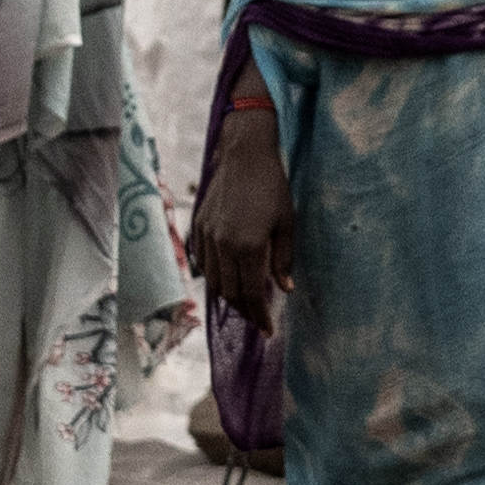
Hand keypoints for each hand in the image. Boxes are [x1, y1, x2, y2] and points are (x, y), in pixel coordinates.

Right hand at [187, 108, 294, 328]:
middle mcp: (223, 245)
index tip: (268, 330)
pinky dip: (214, 277)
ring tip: (244, 302)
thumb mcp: (286, 223)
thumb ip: (283, 259)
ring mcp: (207, 237)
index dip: (260, 316)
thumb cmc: (271, 186)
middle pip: (230, 293)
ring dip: (229, 297)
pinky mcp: (198, 228)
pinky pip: (202, 263)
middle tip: (258, 319)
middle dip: (245, 311)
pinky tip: (227, 278)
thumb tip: (284, 289)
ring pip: (213, 281)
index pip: (252, 294)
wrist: (243, 154)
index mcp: (248, 246)